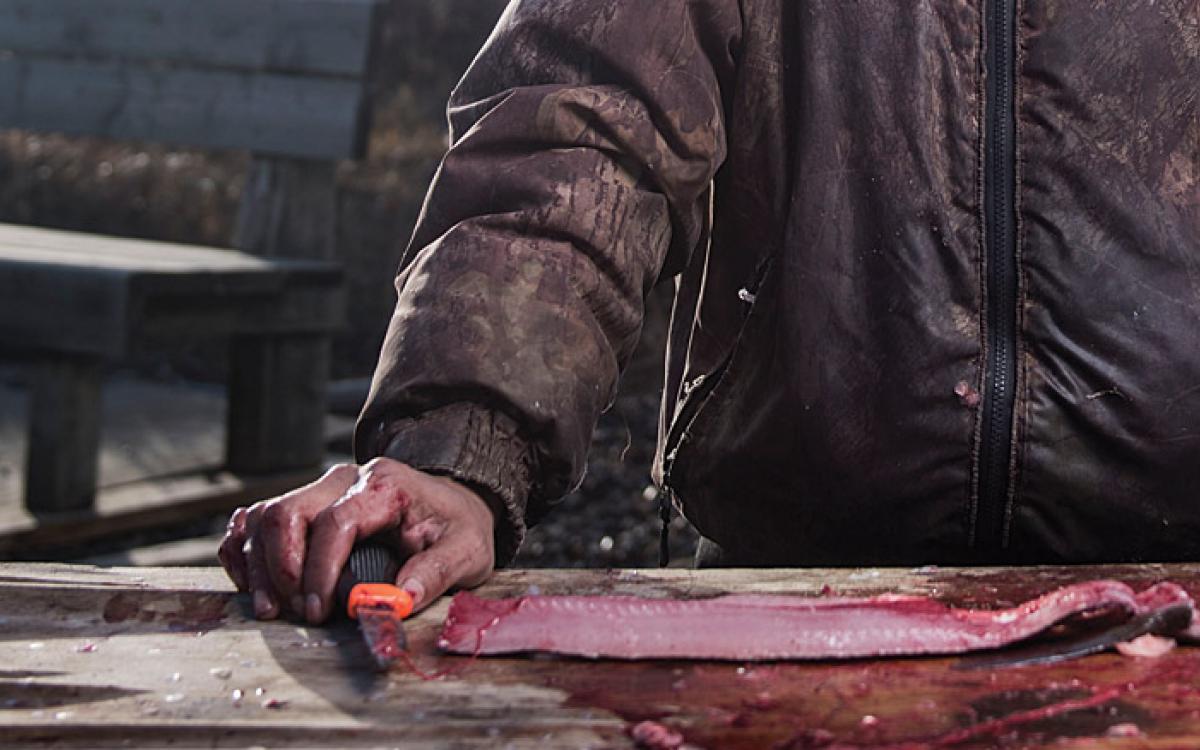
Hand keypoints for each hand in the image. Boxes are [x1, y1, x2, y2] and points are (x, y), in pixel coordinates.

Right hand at [218, 458, 495, 622]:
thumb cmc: (456, 527)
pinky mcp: (304, 505)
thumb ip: (436, 573)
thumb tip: (400, 601)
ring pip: (263, 516)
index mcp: (384, 485)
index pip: (335, 521)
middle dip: (282, 569)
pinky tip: (252, 583)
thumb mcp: (466, 551)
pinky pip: (255, 519)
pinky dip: (243, 550)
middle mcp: (344, 479)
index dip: (320, 569)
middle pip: (287, 513)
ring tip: (274, 609)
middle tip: (298, 612)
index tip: (319, 610)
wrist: (452, 503)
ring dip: (258, 565)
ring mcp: (319, 489)